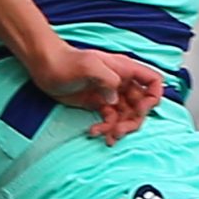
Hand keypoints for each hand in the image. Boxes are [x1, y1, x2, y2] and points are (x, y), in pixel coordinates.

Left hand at [36, 47, 165, 143]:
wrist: (45, 68)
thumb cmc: (67, 61)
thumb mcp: (90, 65)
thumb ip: (108, 79)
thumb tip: (116, 100)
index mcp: (125, 70)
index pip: (153, 82)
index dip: (153, 97)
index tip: (141, 110)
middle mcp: (121, 82)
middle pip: (140, 105)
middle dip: (133, 121)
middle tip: (118, 131)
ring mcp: (110, 94)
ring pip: (126, 116)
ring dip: (119, 129)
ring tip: (107, 137)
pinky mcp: (98, 104)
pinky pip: (110, 120)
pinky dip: (105, 129)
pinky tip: (94, 132)